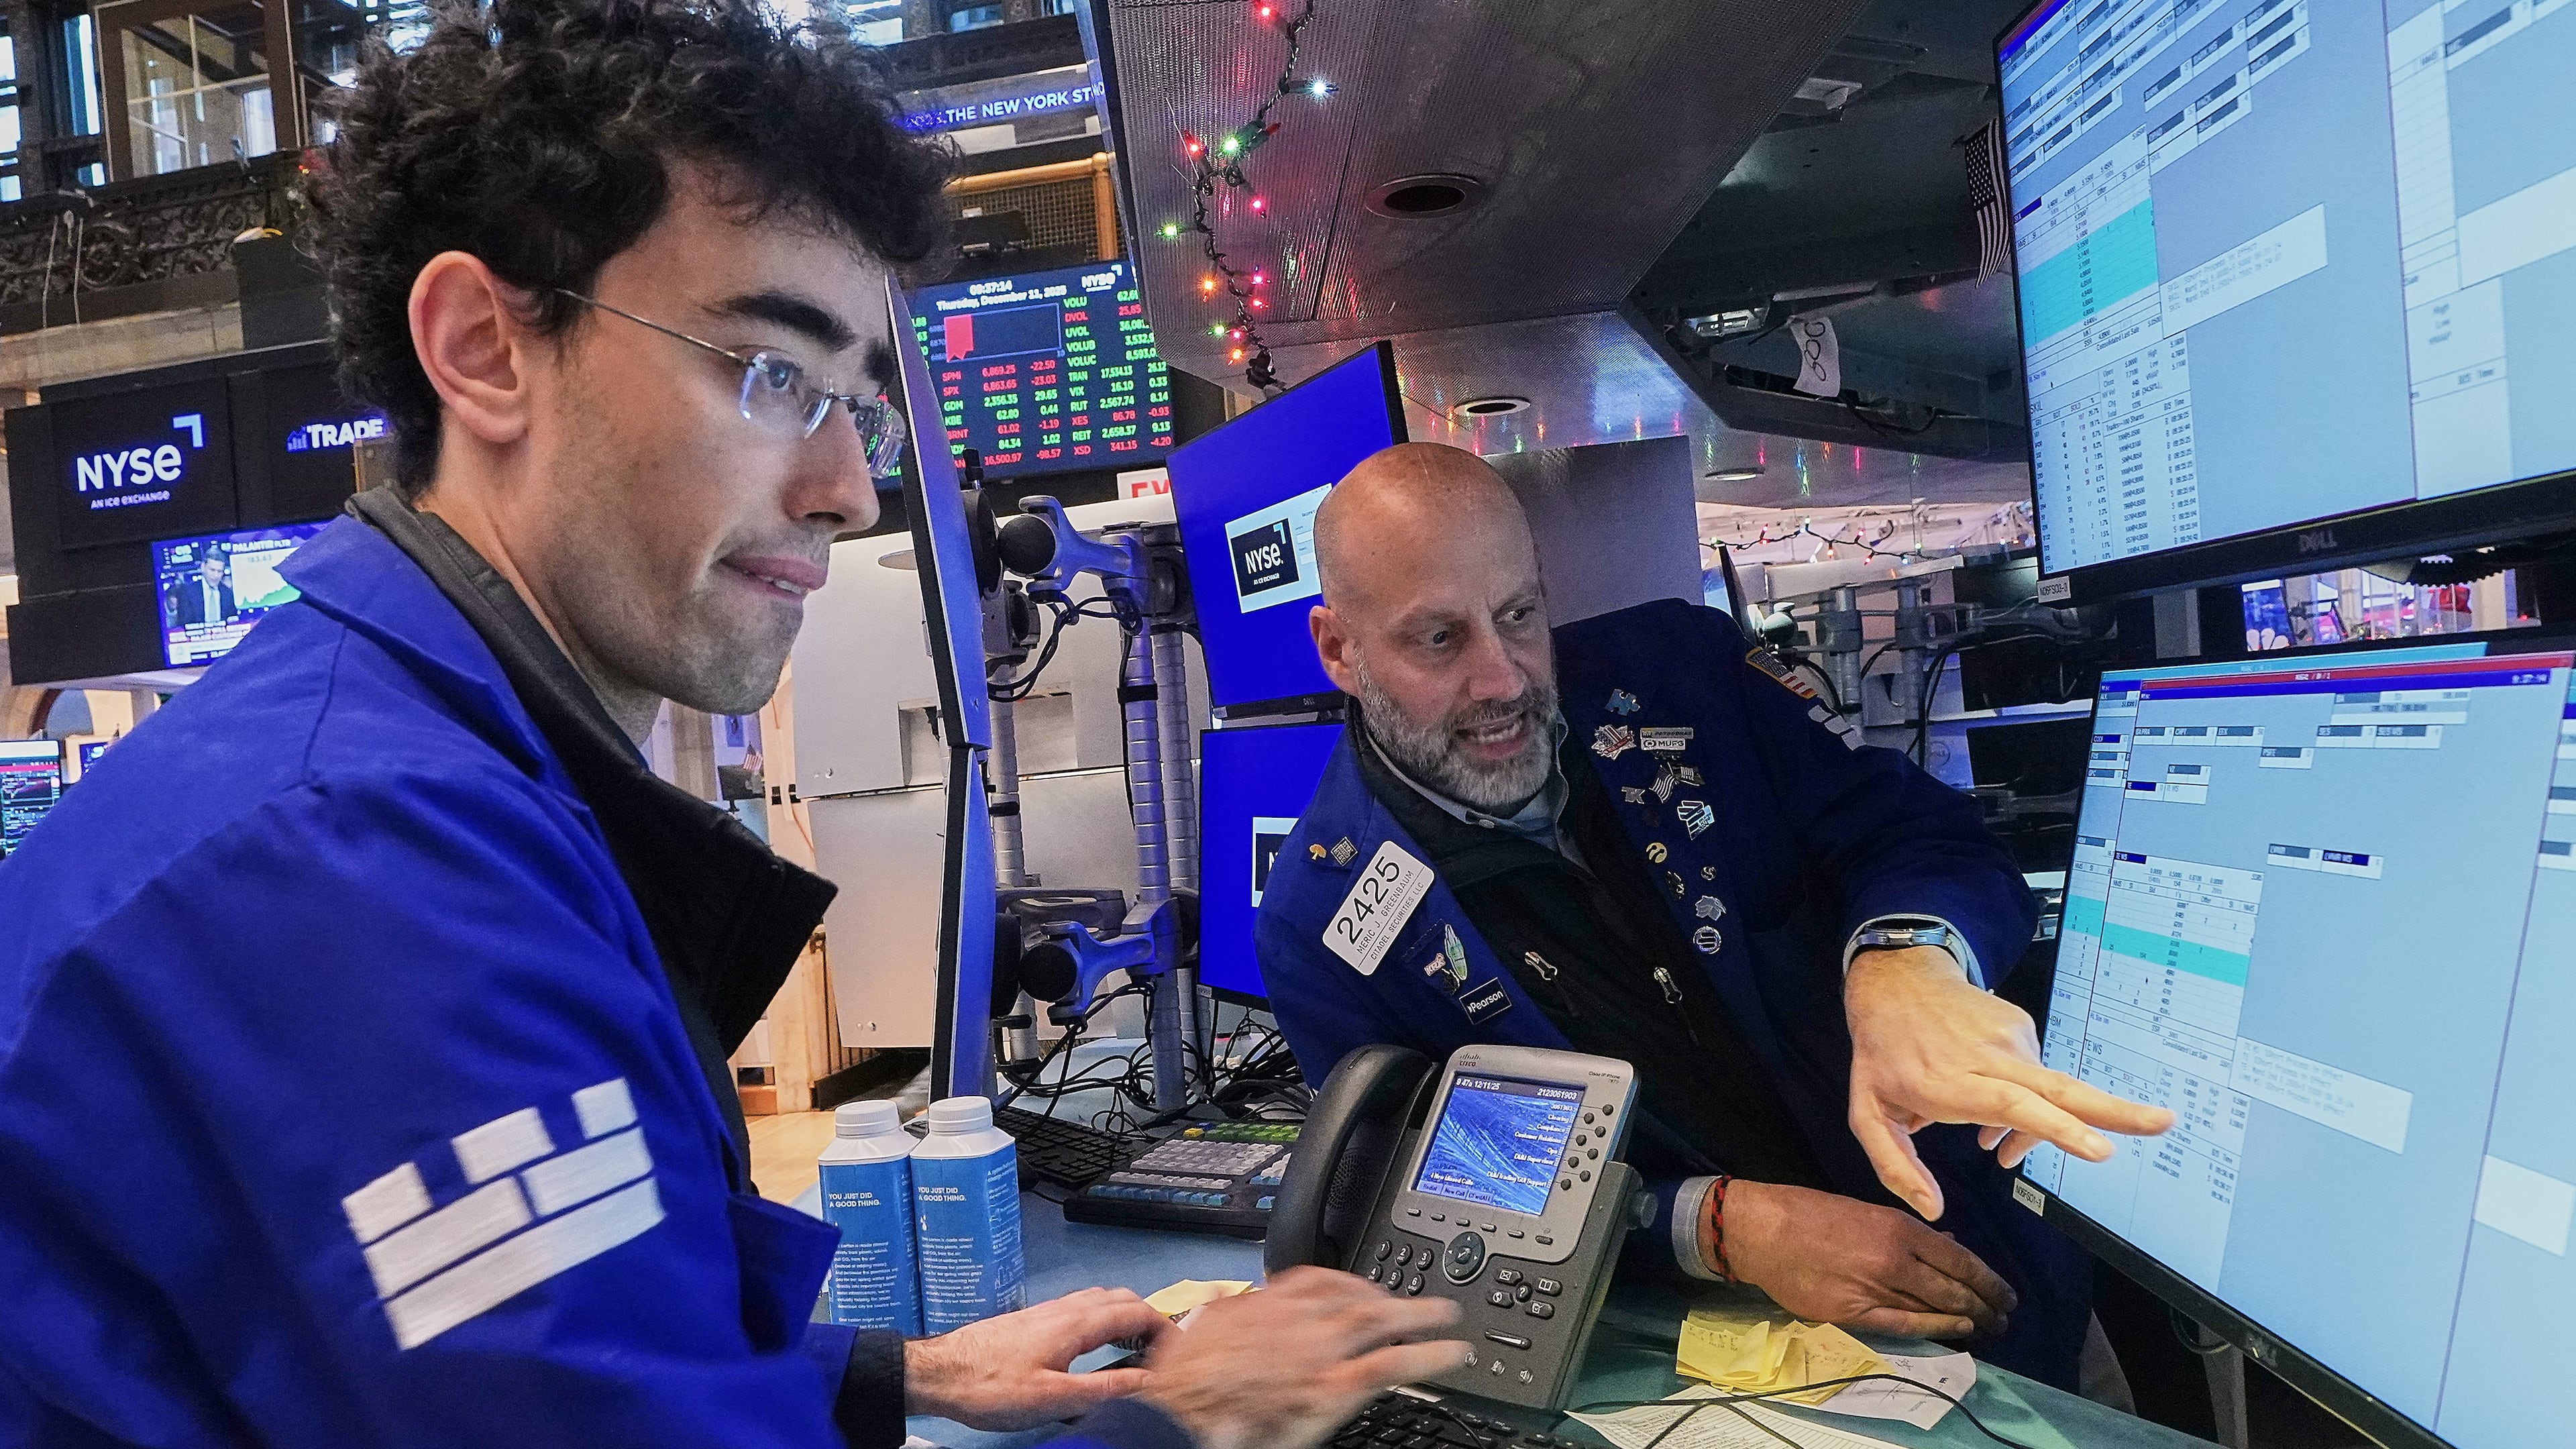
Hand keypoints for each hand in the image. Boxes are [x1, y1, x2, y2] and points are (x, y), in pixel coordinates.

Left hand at [904, 1287, 1172, 1429]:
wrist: (939, 1372)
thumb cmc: (991, 1387)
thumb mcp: (1053, 1397)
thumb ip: (1103, 1388)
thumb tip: (1148, 1382)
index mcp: (1076, 1323)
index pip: (1136, 1311)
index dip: (1165, 1329)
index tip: (1179, 1353)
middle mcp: (1065, 1308)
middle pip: (1122, 1298)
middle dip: (1149, 1319)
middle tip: (1162, 1351)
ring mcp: (1048, 1311)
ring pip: (1101, 1299)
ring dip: (1126, 1316)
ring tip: (1136, 1348)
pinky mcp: (1033, 1320)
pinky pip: (1082, 1307)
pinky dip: (1104, 1318)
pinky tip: (1097, 1344)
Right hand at [1139, 1266, 1467, 1448]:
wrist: (1181, 1414)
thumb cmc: (1183, 1386)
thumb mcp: (1198, 1332)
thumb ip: (1224, 1314)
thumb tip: (1225, 1300)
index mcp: (1264, 1305)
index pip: (1314, 1279)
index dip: (1343, 1281)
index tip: (1357, 1287)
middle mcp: (1297, 1319)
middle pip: (1354, 1296)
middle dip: (1388, 1294)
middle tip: (1416, 1296)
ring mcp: (1319, 1350)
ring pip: (1380, 1321)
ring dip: (1418, 1314)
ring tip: (1446, 1317)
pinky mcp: (1333, 1386)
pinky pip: (1392, 1363)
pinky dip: (1428, 1354)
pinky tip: (1454, 1355)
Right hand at [1722, 1180, 2015, 1339]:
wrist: (1765, 1231)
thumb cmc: (1814, 1214)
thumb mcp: (1869, 1212)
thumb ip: (1910, 1235)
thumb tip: (1950, 1247)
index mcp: (1900, 1228)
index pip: (1959, 1261)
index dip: (1988, 1281)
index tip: (2006, 1294)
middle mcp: (1895, 1259)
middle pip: (1954, 1289)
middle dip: (1986, 1305)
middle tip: (2004, 1317)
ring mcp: (1875, 1287)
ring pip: (1934, 1308)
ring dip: (1967, 1320)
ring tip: (1988, 1328)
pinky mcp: (1854, 1312)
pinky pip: (1903, 1324)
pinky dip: (1934, 1328)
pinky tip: (1957, 1331)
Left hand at [1845, 945, 2174, 1218]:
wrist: (1895, 981)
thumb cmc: (1881, 1054)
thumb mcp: (1867, 1114)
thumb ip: (1895, 1166)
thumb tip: (1934, 1211)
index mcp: (1950, 1082)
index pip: (2012, 1104)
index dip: (2056, 1127)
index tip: (2099, 1147)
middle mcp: (1988, 1057)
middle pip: (2058, 1089)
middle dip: (2114, 1111)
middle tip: (2163, 1123)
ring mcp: (2010, 1037)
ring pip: (2046, 1094)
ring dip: (2037, 1129)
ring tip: (1993, 1147)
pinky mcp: (2021, 1026)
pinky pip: (2036, 1076)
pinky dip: (2027, 1102)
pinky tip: (1993, 1109)